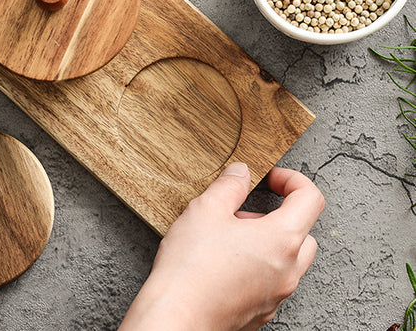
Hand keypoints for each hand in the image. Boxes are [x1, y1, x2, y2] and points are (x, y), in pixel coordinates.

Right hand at [119, 163, 323, 330]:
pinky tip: (223, 262)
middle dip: (279, 215)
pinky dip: (257, 265)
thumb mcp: (206, 208)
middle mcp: (288, 270)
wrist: (177, 317)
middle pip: (304, 232)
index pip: (311, 199)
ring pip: (288, 259)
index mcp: (282, 239)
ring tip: (227, 236)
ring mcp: (277, 294)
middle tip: (243, 211)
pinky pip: (271, 281)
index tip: (270, 178)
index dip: (292, 179)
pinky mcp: (261, 311)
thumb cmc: (192, 266)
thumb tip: (242, 172)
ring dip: (267, 241)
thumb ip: (230, 185)